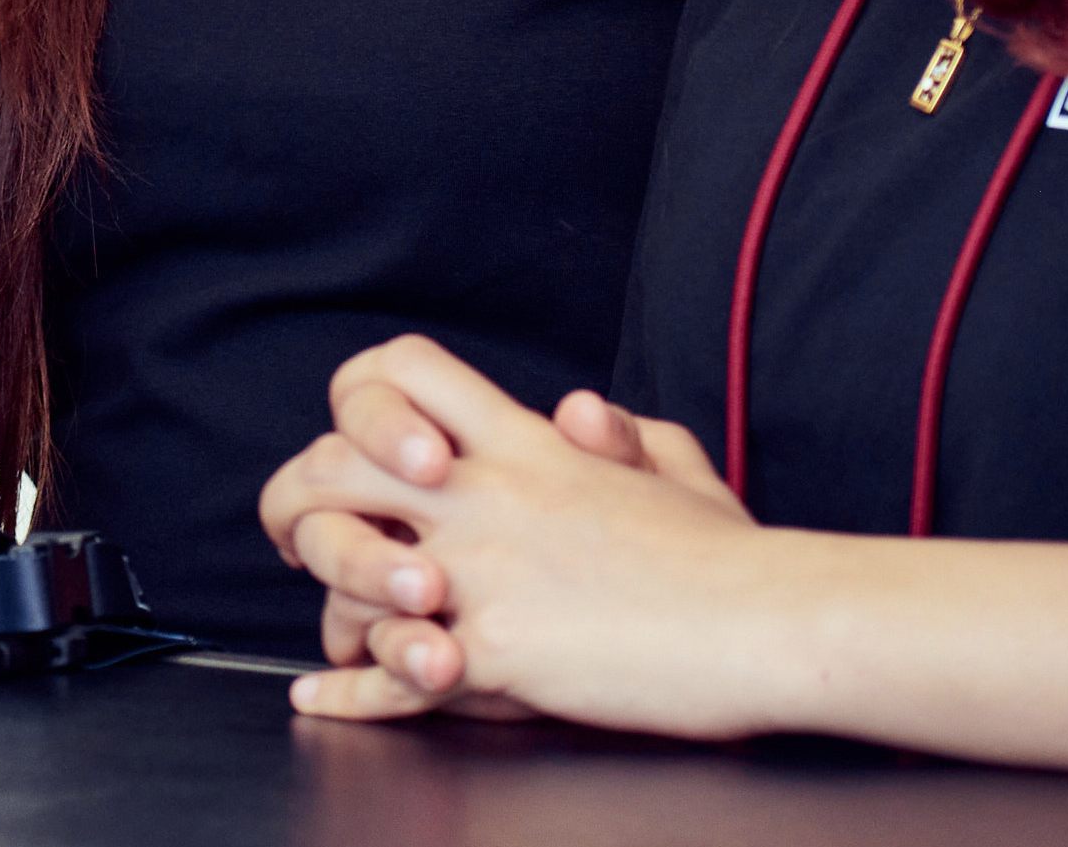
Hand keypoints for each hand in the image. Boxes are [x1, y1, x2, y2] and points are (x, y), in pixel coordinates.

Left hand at [260, 335, 782, 736]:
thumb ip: (616, 435)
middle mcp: (486, 496)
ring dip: (330, 604)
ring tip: (337, 634)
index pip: (402, 372)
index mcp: (523, 444)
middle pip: (334, 464)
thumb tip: (579, 409)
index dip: (361, 399)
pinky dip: (349, 692)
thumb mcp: (674, 467)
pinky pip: (393, 671)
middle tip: (297, 533)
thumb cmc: (731, 556)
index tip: (356, 443)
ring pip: (349, 570)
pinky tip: (322, 695)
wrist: (771, 624)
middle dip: (296, 499)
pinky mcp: (498, 650)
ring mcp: (485, 572)